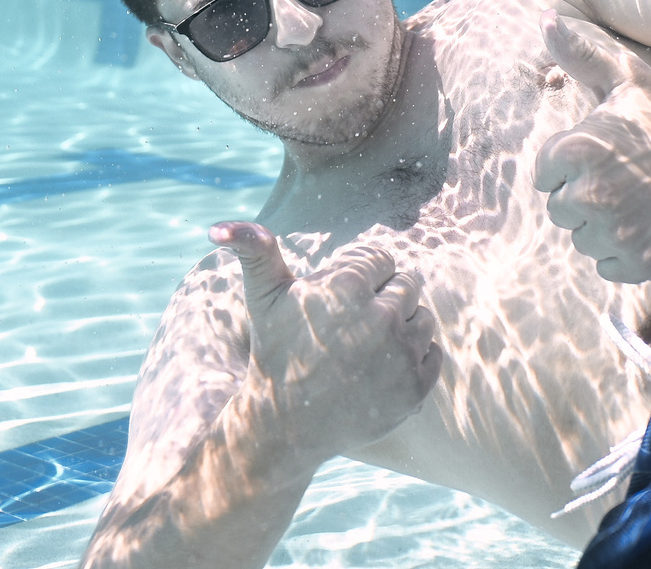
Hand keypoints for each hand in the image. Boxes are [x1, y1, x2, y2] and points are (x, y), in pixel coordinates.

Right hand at [211, 222, 440, 462]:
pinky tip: (382, 369)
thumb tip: (216, 226)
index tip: (338, 303)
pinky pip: (434, 353)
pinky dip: (416, 359)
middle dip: (385, 299)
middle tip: (353, 326)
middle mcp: (379, 317)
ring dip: (404, 327)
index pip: (383, 259)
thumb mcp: (263, 297)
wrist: (288, 423)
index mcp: (347, 285)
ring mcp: (400, 354)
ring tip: (368, 347)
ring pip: (425, 317)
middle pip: (409, 284)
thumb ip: (253, 251)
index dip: (361, 278)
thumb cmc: (276, 352)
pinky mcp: (415, 386)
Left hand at [532, 14, 650, 282]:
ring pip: (584, 241)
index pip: (544, 176)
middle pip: (561, 211)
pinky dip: (625, 254)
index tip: (606, 156)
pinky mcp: (643, 262)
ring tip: (640, 198)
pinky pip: (609, 268)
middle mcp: (590, 194)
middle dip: (586, 196)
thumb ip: (578, 53)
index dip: (572, 166)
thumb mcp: (625, 77)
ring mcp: (618, 232)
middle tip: (627, 177)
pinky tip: (650, 224)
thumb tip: (545, 17)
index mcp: (575, 150)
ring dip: (604, 226)